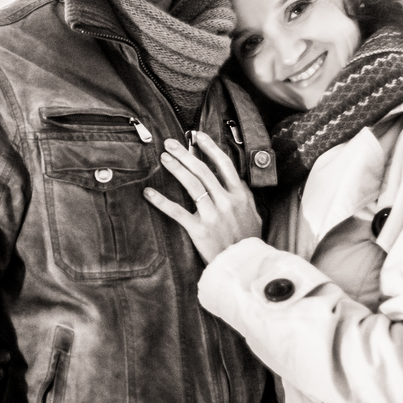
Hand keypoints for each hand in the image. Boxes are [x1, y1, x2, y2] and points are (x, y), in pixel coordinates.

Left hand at [144, 131, 262, 263]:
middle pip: (203, 171)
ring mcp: (213, 215)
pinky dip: (161, 201)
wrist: (245, 267)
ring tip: (164, 158)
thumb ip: (244, 197)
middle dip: (185, 154)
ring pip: (192, 185)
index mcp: (240, 196)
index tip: (197, 136)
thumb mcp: (253, 215)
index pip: (224, 164)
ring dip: (176, 169)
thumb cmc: (248, 241)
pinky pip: (177, 212)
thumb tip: (236, 181)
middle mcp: (227, 202)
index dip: (210, 148)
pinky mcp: (200, 230)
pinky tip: (149, 192)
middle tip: (170, 143)